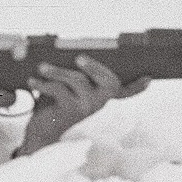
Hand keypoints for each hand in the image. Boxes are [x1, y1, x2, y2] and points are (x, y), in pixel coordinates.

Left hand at [14, 56, 149, 157]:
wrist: (40, 132)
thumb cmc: (54, 102)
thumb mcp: (65, 85)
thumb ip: (73, 71)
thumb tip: (65, 50)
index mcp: (101, 94)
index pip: (124, 91)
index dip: (137, 86)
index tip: (149, 79)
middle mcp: (99, 101)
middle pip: (109, 82)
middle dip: (96, 67)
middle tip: (80, 58)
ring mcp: (86, 107)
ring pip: (78, 81)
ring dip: (58, 71)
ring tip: (41, 67)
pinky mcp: (70, 112)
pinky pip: (58, 91)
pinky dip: (43, 84)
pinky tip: (32, 81)